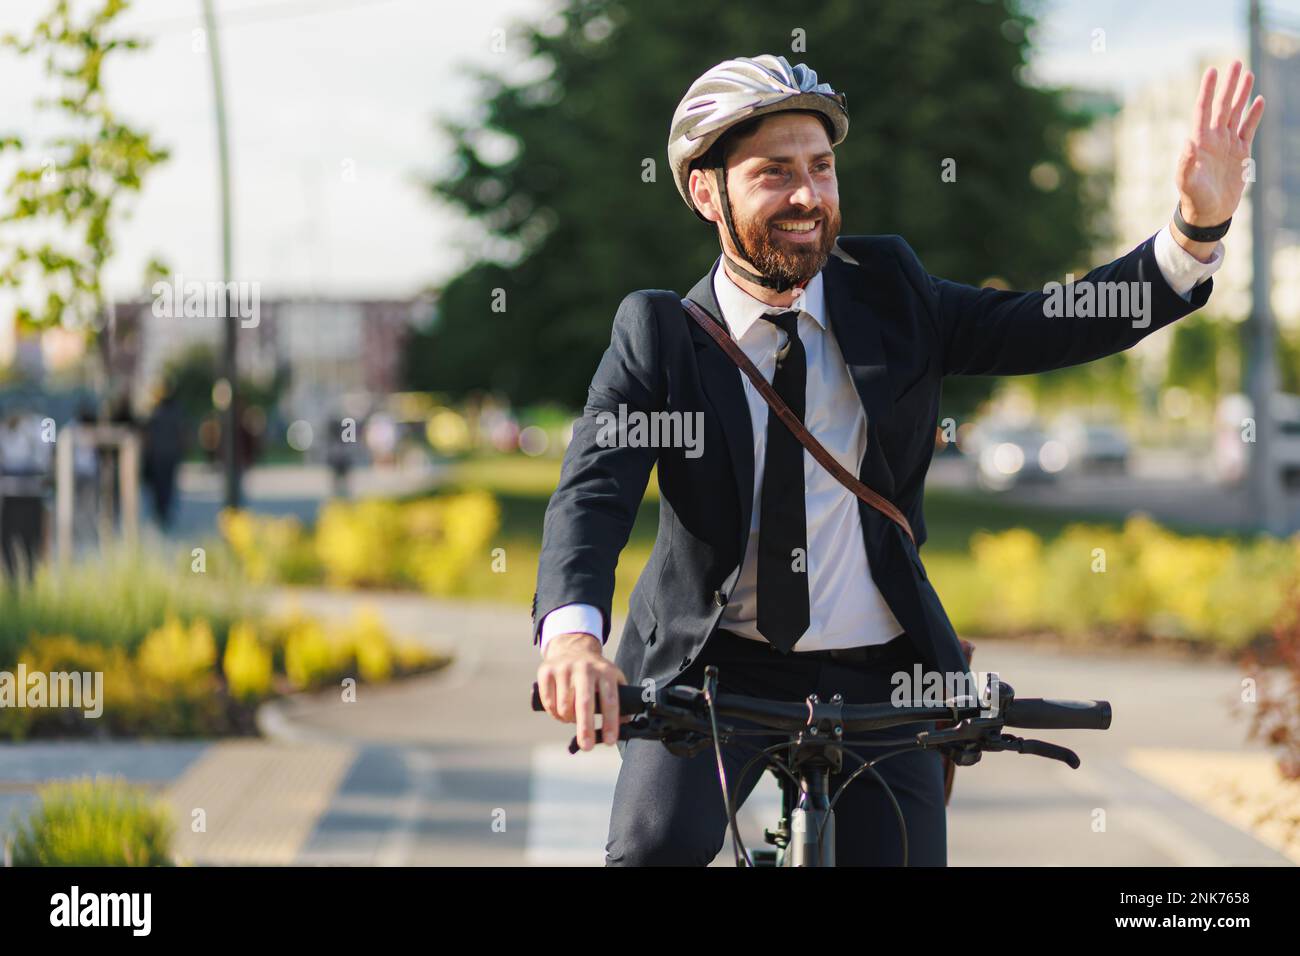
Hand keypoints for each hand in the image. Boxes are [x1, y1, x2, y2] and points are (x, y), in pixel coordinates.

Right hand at [536, 632, 627, 749]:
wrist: (572, 647)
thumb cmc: (596, 671)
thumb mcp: (613, 678)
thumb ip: (621, 699)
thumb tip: (626, 723)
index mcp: (605, 671)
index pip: (610, 700)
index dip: (611, 722)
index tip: (610, 741)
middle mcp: (585, 668)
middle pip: (585, 703)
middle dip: (586, 728)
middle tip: (587, 747)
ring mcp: (564, 668)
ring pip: (565, 706)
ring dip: (568, 720)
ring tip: (573, 719)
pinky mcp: (546, 671)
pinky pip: (549, 702)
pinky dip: (554, 714)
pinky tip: (560, 713)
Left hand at [1175, 60, 1264, 231]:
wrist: (1209, 214)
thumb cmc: (1194, 199)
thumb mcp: (1187, 183)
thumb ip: (1186, 163)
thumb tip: (1187, 143)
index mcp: (1199, 142)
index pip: (1203, 110)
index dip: (1207, 90)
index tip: (1212, 71)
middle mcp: (1213, 139)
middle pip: (1222, 105)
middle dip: (1228, 85)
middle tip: (1235, 63)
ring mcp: (1227, 144)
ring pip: (1236, 113)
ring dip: (1241, 94)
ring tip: (1247, 74)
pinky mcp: (1241, 153)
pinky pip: (1249, 129)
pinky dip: (1254, 115)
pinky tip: (1259, 100)